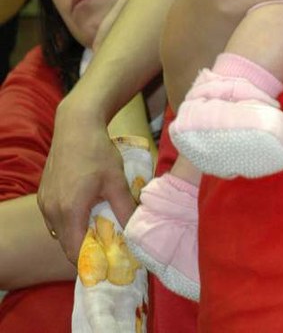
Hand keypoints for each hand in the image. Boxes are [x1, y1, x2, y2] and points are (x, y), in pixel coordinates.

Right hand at [38, 96, 135, 262]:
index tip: (107, 261)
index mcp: (69, 211)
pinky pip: (53, 219)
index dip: (91, 260)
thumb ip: (125, 209)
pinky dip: (67, 221)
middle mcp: (51, 210)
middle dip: (85, 248)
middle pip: (66, 244)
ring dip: (75, 234)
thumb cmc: (98, 152)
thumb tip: (136, 231)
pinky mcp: (42, 195)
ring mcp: (44, 203)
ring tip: (96, 226)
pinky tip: (83, 210)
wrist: (76, 126)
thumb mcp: (116, 181)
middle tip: (106, 245)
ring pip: (59, 232)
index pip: (74, 252)